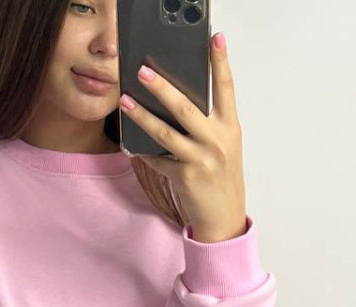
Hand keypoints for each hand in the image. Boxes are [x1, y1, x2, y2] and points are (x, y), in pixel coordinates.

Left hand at [118, 30, 247, 242]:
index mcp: (229, 128)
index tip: (214, 39)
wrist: (224, 219)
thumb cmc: (221, 178)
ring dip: (142, 116)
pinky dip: (142, 151)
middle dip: (162, 87)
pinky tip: (129, 143)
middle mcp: (217, 141)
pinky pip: (158, 159)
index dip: (220, 62)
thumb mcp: (223, 146)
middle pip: (186, 107)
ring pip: (165, 132)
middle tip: (143, 71)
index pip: (226, 88)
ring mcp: (200, 159)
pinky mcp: (184, 177)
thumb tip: (176, 102)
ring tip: (125, 102)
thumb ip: (208, 124)